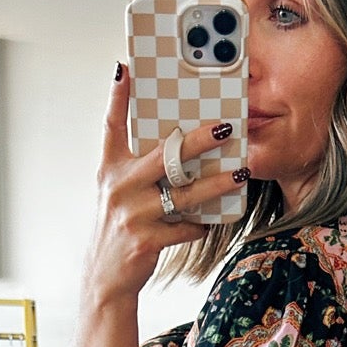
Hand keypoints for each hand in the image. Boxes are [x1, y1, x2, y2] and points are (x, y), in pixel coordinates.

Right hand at [85, 65, 247, 302]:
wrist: (106, 279)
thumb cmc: (120, 230)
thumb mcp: (119, 194)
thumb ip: (139, 168)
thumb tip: (175, 144)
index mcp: (110, 169)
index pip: (112, 124)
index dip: (117, 95)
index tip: (126, 67)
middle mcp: (119, 186)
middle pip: (165, 154)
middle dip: (199, 140)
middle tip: (227, 127)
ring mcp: (132, 213)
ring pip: (183, 192)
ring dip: (216, 183)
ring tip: (240, 174)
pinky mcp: (146, 240)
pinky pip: (184, 227)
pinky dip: (200, 224)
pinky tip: (211, 220)